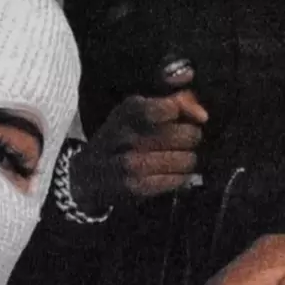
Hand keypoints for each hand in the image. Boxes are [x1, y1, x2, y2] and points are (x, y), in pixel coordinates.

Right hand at [69, 88, 207, 213]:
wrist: (87, 175)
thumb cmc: (121, 137)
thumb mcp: (137, 110)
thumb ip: (171, 97)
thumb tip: (198, 103)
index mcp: (127, 111)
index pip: (170, 107)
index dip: (187, 112)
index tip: (193, 116)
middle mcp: (125, 135)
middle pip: (183, 134)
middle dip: (191, 137)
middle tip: (186, 140)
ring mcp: (128, 163)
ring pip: (183, 160)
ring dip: (187, 159)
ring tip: (181, 158)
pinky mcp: (133, 187)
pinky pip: (174, 180)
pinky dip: (180, 178)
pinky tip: (174, 174)